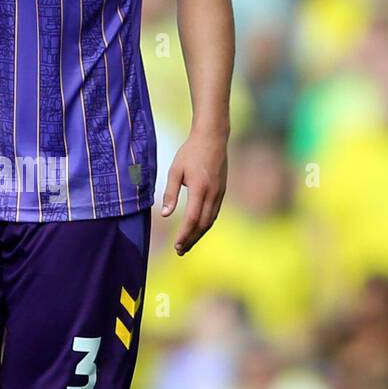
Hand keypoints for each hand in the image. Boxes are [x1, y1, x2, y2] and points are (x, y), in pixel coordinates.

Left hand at [161, 130, 227, 255]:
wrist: (213, 138)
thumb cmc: (190, 152)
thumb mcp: (175, 170)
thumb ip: (170, 193)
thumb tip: (165, 214)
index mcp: (200, 188)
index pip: (192, 218)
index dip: (185, 234)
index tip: (176, 245)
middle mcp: (213, 193)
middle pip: (203, 224)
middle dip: (191, 239)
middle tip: (180, 251)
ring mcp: (220, 193)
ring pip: (210, 220)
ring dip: (199, 234)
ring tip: (187, 244)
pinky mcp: (222, 191)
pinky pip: (214, 213)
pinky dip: (205, 224)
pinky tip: (196, 229)